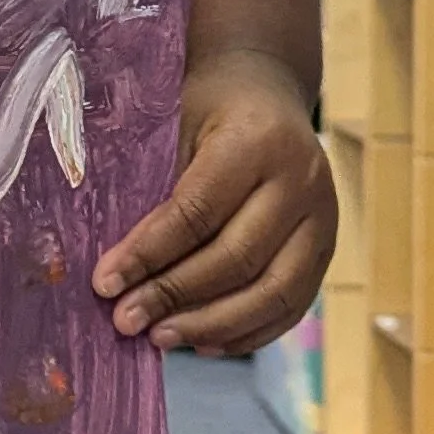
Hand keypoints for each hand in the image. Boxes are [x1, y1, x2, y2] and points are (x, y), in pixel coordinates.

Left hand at [94, 45, 335, 355]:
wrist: (264, 90)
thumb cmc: (204, 108)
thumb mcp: (172, 124)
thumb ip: (152, 188)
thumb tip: (113, 269)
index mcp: (257, 141)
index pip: (197, 212)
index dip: (148, 254)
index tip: (105, 284)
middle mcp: (301, 180)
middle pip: (236, 258)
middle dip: (175, 296)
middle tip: (126, 321)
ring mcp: (323, 218)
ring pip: (272, 291)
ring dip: (212, 324)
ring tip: (160, 339)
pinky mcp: (328, 248)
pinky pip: (292, 305)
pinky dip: (247, 332)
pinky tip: (203, 343)